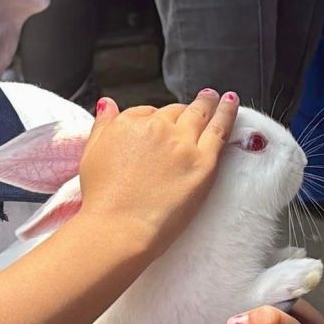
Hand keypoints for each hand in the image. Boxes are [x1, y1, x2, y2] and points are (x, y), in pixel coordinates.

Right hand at [77, 90, 238, 257]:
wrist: (118, 227)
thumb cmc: (102, 198)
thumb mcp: (91, 152)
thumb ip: (103, 125)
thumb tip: (108, 104)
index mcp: (129, 123)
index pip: (145, 112)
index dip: (153, 118)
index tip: (158, 126)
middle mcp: (156, 127)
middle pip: (174, 111)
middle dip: (183, 109)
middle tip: (194, 104)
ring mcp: (182, 143)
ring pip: (200, 113)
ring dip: (208, 102)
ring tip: (214, 96)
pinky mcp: (203, 162)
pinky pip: (219, 131)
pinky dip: (227, 113)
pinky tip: (231, 102)